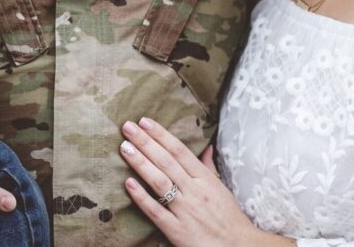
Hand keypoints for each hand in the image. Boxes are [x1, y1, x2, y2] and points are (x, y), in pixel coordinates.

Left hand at [120, 119, 289, 246]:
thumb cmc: (228, 217)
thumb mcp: (220, 187)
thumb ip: (208, 166)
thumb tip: (206, 145)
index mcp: (204, 178)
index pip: (179, 151)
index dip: (161, 135)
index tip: (144, 121)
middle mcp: (194, 191)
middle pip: (166, 162)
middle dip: (145, 142)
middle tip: (128, 127)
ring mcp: (185, 211)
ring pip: (159, 182)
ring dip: (140, 163)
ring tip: (125, 147)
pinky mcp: (177, 231)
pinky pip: (156, 212)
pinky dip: (142, 198)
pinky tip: (128, 184)